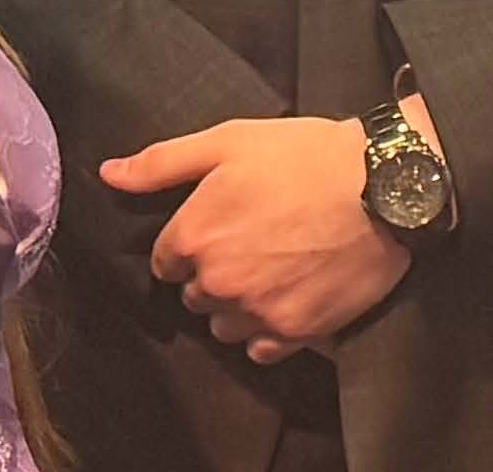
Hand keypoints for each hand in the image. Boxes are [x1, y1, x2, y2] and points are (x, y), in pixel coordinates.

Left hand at [103, 117, 409, 362]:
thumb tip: (108, 174)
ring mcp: (257, 312)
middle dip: (213, 275)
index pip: (166, 262)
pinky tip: (288, 299)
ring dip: (238, 307)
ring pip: (224, 327)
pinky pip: (260, 350)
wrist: (385, 185)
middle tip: (252, 243)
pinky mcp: (296, 332)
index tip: (221, 226)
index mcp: (193, 237)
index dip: (192, 242)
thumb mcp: (229, 141)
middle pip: (194, 296)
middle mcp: (216, 283)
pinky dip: (268, 331)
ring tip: (272, 272)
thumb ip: (162, 163)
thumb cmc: (305, 156)